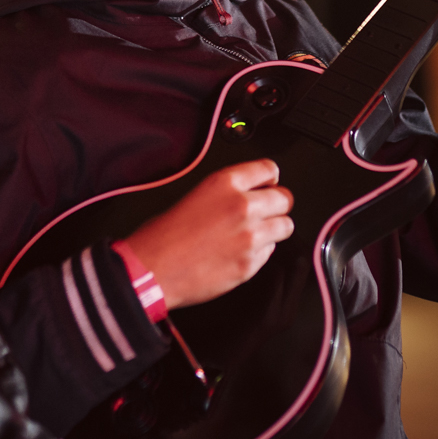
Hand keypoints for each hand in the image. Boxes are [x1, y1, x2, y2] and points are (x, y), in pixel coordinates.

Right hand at [118, 159, 293, 309]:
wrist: (152, 269)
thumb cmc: (163, 236)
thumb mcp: (196, 195)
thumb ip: (227, 192)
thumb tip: (249, 194)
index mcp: (225, 183)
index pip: (269, 169)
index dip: (270, 179)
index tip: (269, 185)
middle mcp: (242, 206)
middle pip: (285, 198)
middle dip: (277, 205)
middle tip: (265, 213)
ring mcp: (249, 236)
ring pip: (285, 226)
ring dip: (273, 230)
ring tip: (253, 235)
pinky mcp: (250, 263)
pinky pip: (270, 252)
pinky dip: (260, 252)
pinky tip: (239, 252)